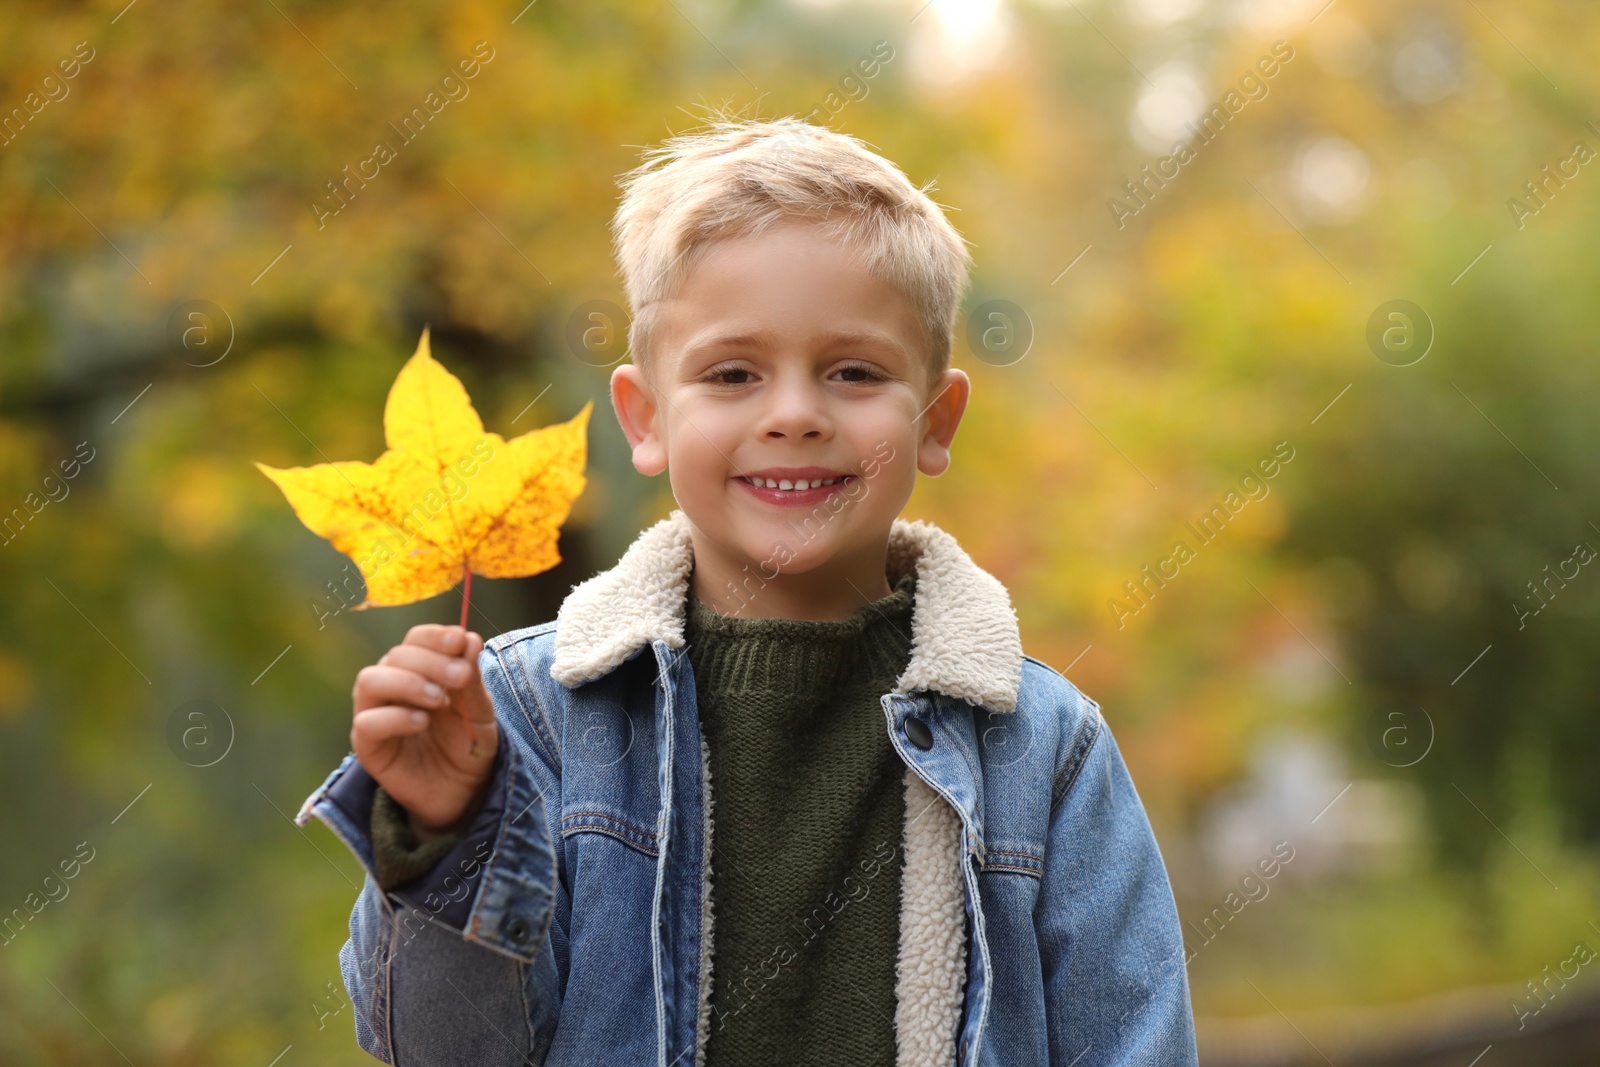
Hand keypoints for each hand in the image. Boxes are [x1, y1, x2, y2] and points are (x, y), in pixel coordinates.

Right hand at [351, 624, 498, 839]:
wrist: (464, 793)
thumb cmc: (468, 744)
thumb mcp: (479, 711)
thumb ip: (471, 679)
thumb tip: (468, 639)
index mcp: (419, 670)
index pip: (415, 639)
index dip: (435, 636)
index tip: (460, 640)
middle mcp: (391, 685)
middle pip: (396, 656)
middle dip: (430, 661)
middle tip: (460, 675)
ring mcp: (375, 714)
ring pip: (370, 680)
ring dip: (407, 682)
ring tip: (439, 699)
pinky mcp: (368, 746)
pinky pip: (366, 723)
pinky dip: (394, 717)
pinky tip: (421, 722)